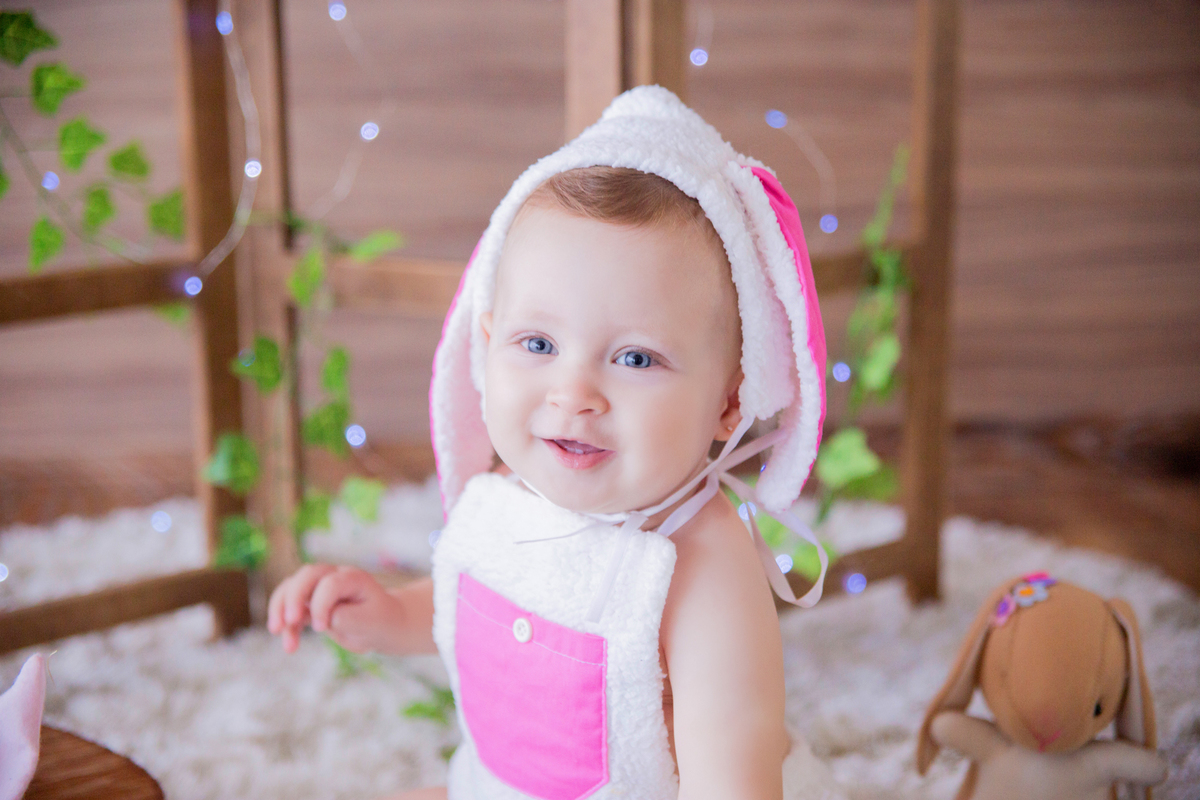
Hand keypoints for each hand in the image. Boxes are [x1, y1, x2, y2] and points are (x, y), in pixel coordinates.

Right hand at [267, 564, 399, 653]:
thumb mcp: (369, 622)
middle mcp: (334, 577)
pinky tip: (289, 646)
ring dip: (280, 609)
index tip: (321, 628)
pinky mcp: (311, 604)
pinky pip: (291, 609)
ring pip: (291, 589)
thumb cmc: (380, 621)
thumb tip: (318, 618)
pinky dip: (286, 626)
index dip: (320, 604)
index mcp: (352, 577)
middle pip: (306, 576)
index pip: (329, 583)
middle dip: (293, 597)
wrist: (385, 625)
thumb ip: (344, 617)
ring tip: (276, 632)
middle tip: (289, 621)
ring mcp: (320, 589)